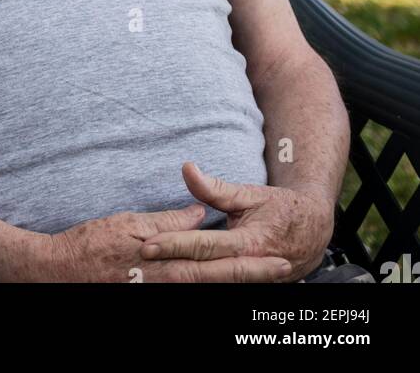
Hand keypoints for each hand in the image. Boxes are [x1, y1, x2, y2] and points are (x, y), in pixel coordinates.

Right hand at [48, 200, 293, 282]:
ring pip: (203, 291)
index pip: (213, 262)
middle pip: (216, 282)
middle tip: (284, 271)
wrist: (56, 271)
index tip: (276, 257)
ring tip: (267, 279)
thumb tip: (199, 215)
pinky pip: (184, 295)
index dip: (247, 262)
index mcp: (162, 261)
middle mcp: (163, 283)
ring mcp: (157, 294)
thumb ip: (167, 222)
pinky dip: (207, 290)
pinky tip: (224, 285)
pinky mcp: (150, 298)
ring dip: (234, 285)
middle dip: (252, 278)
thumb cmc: (90, 244)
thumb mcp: (128, 224)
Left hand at [137, 162, 334, 281]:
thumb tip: (187, 169)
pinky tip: (176, 276)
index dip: (176, 244)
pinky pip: (221, 286)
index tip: (149, 242)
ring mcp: (252, 283)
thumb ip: (216, 188)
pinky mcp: (251, 287)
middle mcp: (251, 269)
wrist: (315, 232)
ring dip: (182, 278)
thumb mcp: (250, 194)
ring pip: (212, 285)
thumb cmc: (281, 209)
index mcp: (250, 244)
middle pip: (204, 273)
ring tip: (152, 272)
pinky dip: (199, 282)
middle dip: (171, 267)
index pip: (205, 247)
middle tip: (141, 260)